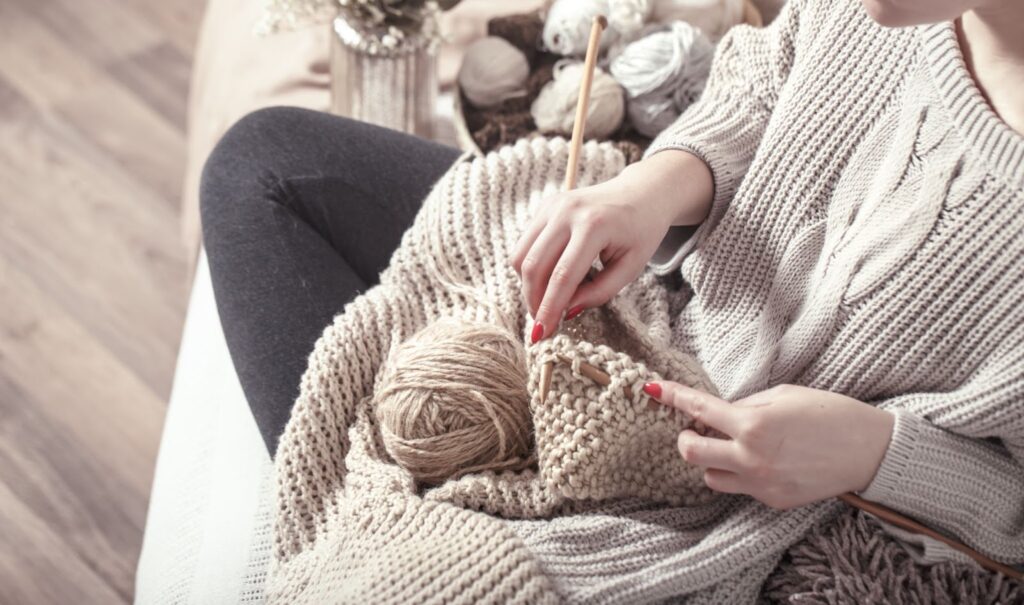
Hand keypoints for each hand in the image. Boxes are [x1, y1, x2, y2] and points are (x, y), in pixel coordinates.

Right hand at [510, 150, 712, 342]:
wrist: (641, 193)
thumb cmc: (640, 232)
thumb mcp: (630, 268)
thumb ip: (599, 292)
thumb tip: (566, 311)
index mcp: (594, 226)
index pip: (562, 276)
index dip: (549, 308)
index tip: (542, 334)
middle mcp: (567, 212)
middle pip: (533, 266)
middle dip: (533, 301)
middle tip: (543, 323)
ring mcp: (552, 206)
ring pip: (520, 256)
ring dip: (528, 286)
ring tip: (548, 299)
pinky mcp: (545, 207)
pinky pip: (524, 245)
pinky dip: (531, 268)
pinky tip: (551, 277)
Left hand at [643, 381, 894, 508]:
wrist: (870, 451)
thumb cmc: (831, 414)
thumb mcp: (784, 395)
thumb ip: (747, 405)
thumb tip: (723, 412)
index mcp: (753, 424)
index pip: (699, 410)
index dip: (673, 397)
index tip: (653, 390)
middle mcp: (750, 458)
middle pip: (691, 454)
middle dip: (686, 439)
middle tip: (696, 430)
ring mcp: (760, 483)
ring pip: (711, 478)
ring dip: (713, 461)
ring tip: (734, 447)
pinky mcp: (772, 501)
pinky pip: (741, 489)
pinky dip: (742, 475)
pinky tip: (765, 461)